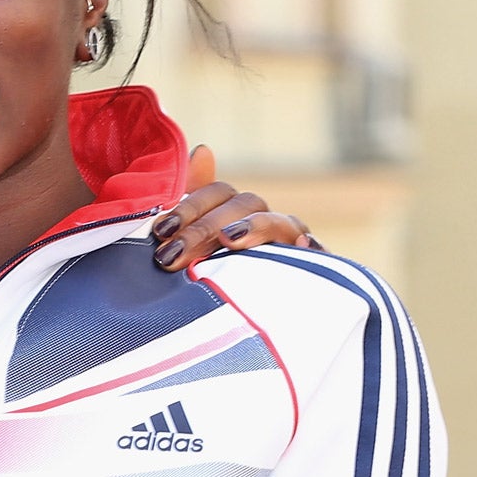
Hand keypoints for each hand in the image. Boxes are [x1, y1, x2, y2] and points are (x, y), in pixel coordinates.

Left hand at [151, 144, 317, 271]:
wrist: (257, 326)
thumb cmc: (213, 279)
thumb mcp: (193, 247)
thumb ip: (189, 202)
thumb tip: (203, 150)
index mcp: (233, 213)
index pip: (216, 193)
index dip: (188, 205)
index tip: (160, 229)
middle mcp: (263, 221)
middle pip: (242, 204)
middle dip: (204, 227)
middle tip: (172, 255)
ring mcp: (289, 242)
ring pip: (277, 221)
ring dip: (252, 227)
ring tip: (228, 240)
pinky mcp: (311, 265)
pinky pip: (316, 250)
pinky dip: (311, 245)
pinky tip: (304, 246)